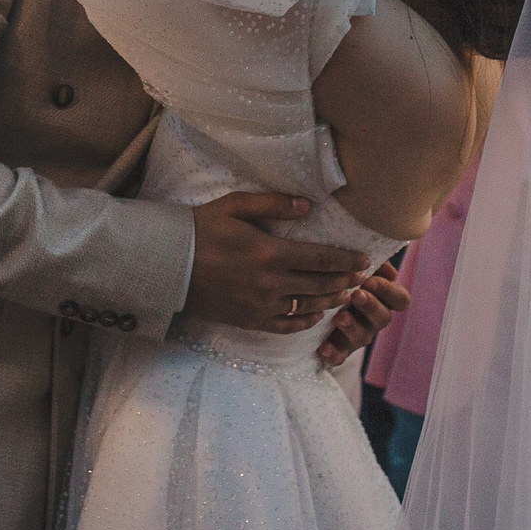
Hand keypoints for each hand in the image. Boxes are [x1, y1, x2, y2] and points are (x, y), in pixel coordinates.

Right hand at [183, 191, 370, 332]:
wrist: (166, 264)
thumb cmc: (199, 229)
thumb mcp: (234, 206)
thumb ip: (273, 203)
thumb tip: (307, 205)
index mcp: (269, 253)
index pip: (321, 259)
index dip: (346, 260)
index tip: (364, 260)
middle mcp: (270, 283)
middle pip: (320, 285)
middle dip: (345, 280)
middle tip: (362, 277)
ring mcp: (260, 306)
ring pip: (308, 307)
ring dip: (331, 301)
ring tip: (346, 294)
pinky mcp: (249, 320)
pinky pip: (286, 326)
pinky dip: (305, 321)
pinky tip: (315, 315)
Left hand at [316, 258, 410, 367]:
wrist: (311, 295)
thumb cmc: (339, 275)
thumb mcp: (352, 264)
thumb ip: (367, 260)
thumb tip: (384, 265)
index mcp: (382, 298)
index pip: (400, 299)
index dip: (388, 291)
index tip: (370, 280)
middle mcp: (373, 319)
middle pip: (383, 318)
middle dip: (371, 306)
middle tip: (356, 296)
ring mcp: (358, 336)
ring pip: (364, 338)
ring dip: (353, 327)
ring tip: (339, 317)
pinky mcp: (339, 350)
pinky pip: (340, 357)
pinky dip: (333, 354)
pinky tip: (323, 348)